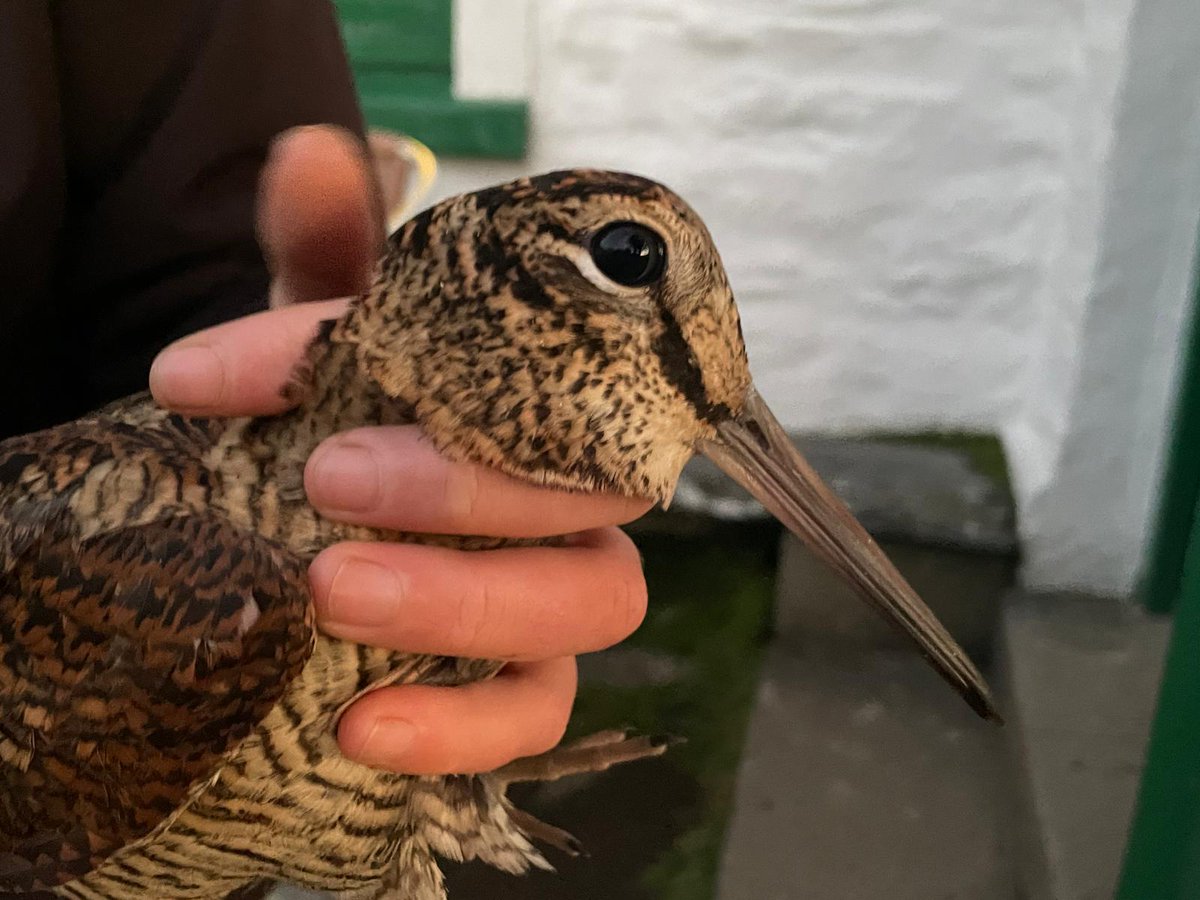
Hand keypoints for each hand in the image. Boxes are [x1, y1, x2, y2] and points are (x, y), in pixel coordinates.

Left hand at [149, 126, 651, 774]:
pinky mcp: (529, 689)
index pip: (526, 360)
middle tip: (331, 477)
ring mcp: (562, 595)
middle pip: (597, 488)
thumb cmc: (356, 423)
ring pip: (593, 603)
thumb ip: (328, 261)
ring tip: (338, 590)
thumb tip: (307, 153)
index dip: (387, 355)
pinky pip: (541, 718)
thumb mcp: (329, 349)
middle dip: (471, 484)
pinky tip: (362, 729)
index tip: (219, 373)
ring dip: (471, 601)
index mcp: (542, 396)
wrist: (339, 525)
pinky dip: (464, 728)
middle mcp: (574, 493)